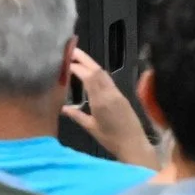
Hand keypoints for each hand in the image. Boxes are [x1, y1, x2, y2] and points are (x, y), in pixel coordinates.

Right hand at [60, 49, 159, 167]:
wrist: (133, 144)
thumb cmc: (110, 139)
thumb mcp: (91, 128)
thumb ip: (76, 115)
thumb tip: (61, 108)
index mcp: (100, 100)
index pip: (88, 76)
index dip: (77, 67)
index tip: (65, 61)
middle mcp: (109, 92)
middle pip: (97, 70)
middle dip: (84, 59)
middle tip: (71, 51)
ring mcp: (117, 93)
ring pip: (103, 73)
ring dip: (91, 65)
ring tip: (78, 60)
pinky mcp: (121, 96)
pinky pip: (108, 80)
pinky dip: (98, 74)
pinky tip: (91, 75)